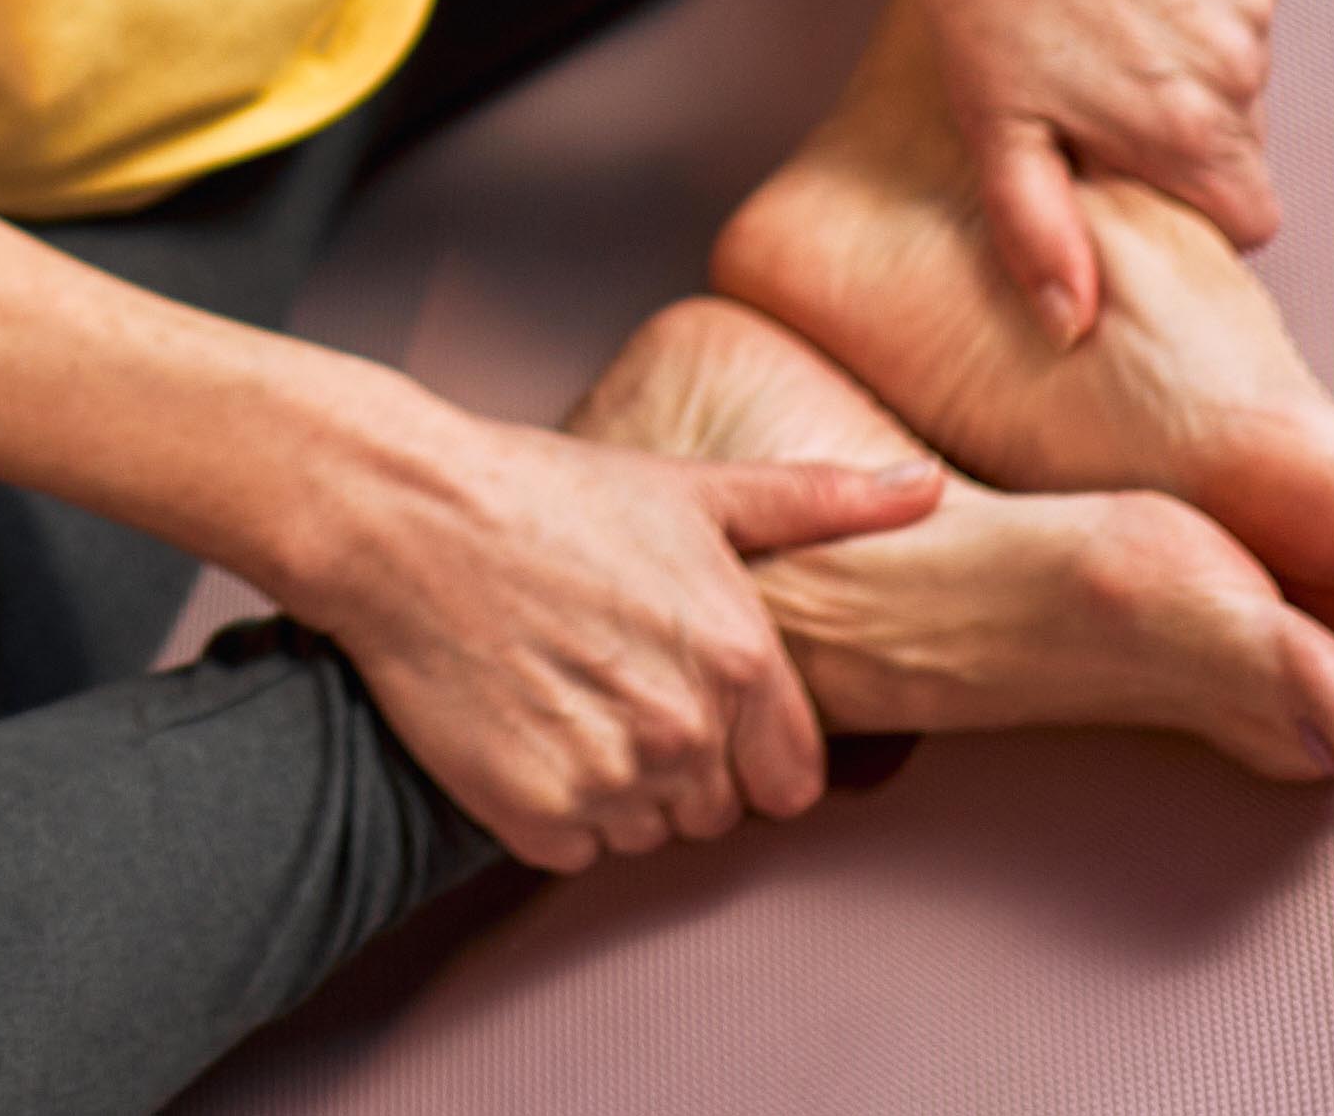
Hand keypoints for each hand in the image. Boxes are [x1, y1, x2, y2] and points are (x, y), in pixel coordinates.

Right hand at [289, 400, 938, 870]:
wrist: (405, 517)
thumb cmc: (548, 493)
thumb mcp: (694, 488)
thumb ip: (820, 500)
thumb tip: (928, 486)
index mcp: (740, 659)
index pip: (791, 781)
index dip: (750, 750)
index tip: (698, 705)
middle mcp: (684, 730)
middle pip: (716, 810)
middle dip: (680, 763)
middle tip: (613, 682)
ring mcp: (607, 778)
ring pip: (646, 832)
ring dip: (617, 788)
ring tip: (566, 694)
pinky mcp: (531, 812)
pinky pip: (573, 847)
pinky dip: (551, 805)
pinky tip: (525, 726)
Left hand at [887, 0, 1288, 338]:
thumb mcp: (994, 127)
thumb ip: (1043, 235)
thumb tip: (1073, 327)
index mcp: (1189, 132)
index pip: (1249, 218)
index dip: (1196, 209)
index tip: (1138, 176)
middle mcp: (1241, 68)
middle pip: (1240, 136)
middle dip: (1182, 126)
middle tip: (1094, 82)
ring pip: (1240, 59)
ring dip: (1187, 50)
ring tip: (1097, 10)